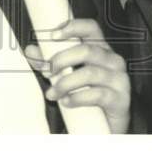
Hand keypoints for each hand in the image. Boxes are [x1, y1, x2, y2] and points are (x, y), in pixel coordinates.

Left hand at [25, 18, 130, 133]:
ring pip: (89, 73)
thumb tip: (31, 51)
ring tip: (52, 94)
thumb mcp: (68, 75)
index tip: (53, 35)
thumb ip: (51, 62)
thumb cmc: (89, 94)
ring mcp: (119, 79)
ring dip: (65, 83)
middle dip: (62, 60)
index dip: (73, 27)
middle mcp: (113, 60)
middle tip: (46, 71)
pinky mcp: (120, 99)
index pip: (91, 28)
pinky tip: (66, 102)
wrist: (108, 124)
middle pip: (87, 50)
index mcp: (101, 49)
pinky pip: (97, 94)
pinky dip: (77, 98)